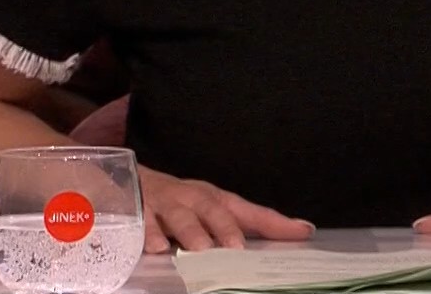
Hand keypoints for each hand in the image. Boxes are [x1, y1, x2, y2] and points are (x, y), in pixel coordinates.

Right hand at [140, 165, 313, 253]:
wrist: (128, 182)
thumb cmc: (181, 203)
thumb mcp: (214, 209)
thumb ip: (252, 223)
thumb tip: (302, 231)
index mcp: (214, 199)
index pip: (248, 211)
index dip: (274, 222)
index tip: (300, 232)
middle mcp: (192, 199)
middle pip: (212, 209)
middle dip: (224, 227)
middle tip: (236, 247)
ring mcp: (164, 205)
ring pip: (179, 216)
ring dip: (190, 231)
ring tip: (200, 248)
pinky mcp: (137, 213)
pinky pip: (142, 224)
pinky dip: (149, 234)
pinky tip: (156, 247)